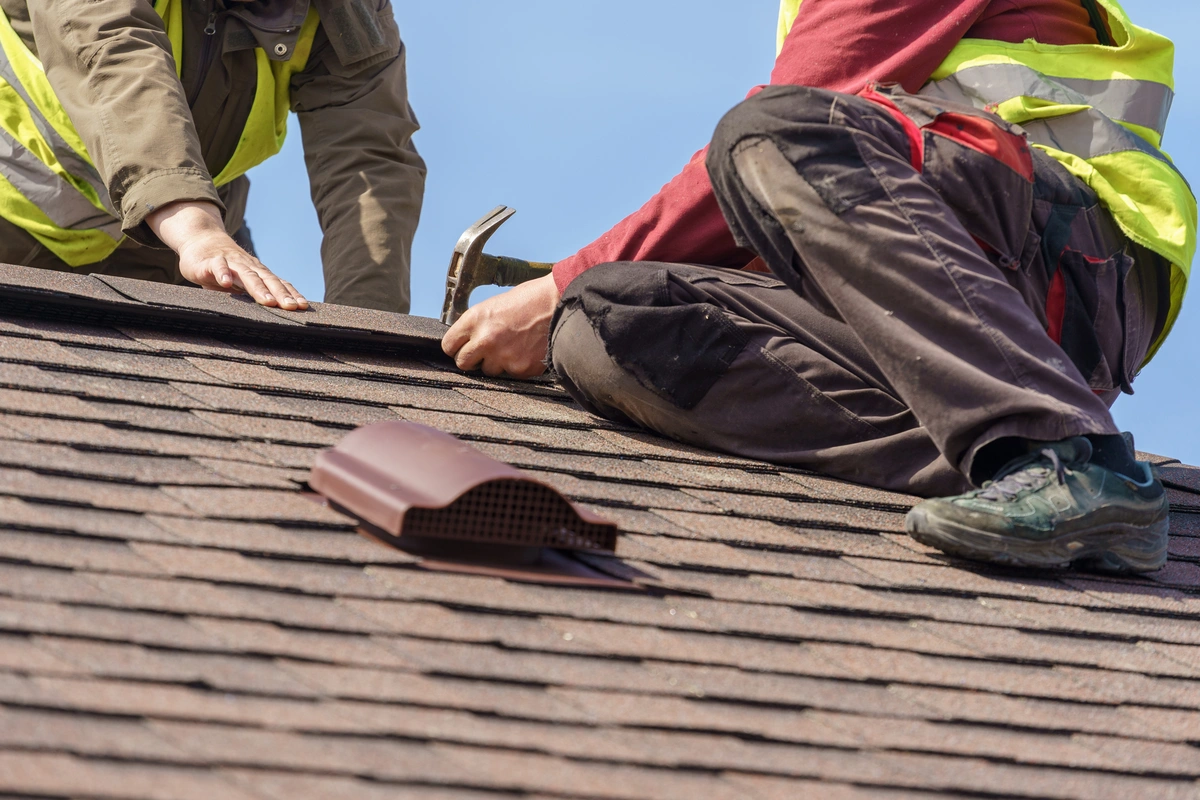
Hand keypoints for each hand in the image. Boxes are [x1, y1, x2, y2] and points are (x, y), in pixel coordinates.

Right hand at [146, 200, 307, 310]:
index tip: (303, 307)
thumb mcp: (242, 282)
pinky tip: (225, 283)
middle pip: (267, 280)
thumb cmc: (225, 267)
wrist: (201, 241)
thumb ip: (255, 293)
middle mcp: (248, 266)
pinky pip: (218, 266)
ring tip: (268, 300)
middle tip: (291, 307)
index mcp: (258, 272)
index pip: (278, 283)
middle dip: (280, 293)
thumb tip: (274, 311)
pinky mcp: (210, 261)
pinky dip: (222, 273)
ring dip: (258, 288)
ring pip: (246, 274)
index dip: (291, 294)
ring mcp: (230, 262)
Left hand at [442, 272, 560, 377]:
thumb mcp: (494, 306)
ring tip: (513, 345)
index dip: (457, 347)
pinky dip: (518, 366)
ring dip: (497, 363)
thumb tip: (467, 343)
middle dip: (472, 359)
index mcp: (475, 319)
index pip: (448, 345)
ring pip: (488, 371)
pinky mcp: (521, 368)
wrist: (559, 302)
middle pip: (463, 363)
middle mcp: (485, 339)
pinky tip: (527, 349)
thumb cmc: (528, 300)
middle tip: (485, 351)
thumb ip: (477, 325)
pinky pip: (511, 374)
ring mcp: (503, 356)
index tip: (463, 347)